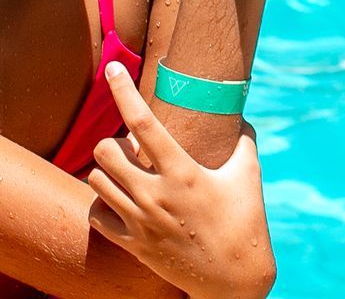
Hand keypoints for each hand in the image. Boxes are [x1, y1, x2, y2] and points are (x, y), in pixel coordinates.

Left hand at [87, 63, 276, 298]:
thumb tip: (238, 112)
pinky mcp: (132, 245)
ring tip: (124, 171)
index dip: (123, 90)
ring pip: (96, 181)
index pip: (143, 122)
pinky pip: (96, 214)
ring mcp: (140, 223)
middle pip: (105, 151)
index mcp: (183, 173)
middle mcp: (155, 196)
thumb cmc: (245, 224)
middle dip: (112, 140)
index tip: (113, 67)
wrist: (234, 282)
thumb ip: (242, 139)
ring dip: (105, 170)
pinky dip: (101, 202)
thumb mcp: (249, 175)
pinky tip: (118, 198)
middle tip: (129, 146)